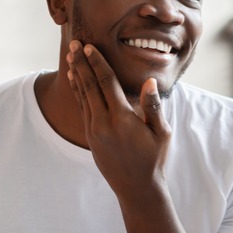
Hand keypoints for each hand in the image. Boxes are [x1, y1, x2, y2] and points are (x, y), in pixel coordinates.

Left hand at [66, 40, 172, 199]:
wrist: (137, 188)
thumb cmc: (154, 159)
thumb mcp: (161, 133)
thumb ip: (153, 107)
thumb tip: (150, 82)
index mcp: (122, 119)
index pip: (106, 83)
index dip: (97, 63)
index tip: (89, 47)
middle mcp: (103, 123)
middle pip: (89, 86)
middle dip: (81, 63)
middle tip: (74, 44)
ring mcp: (94, 131)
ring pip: (82, 96)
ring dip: (76, 75)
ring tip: (70, 57)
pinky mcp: (90, 137)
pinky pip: (81, 108)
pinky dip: (77, 92)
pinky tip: (75, 81)